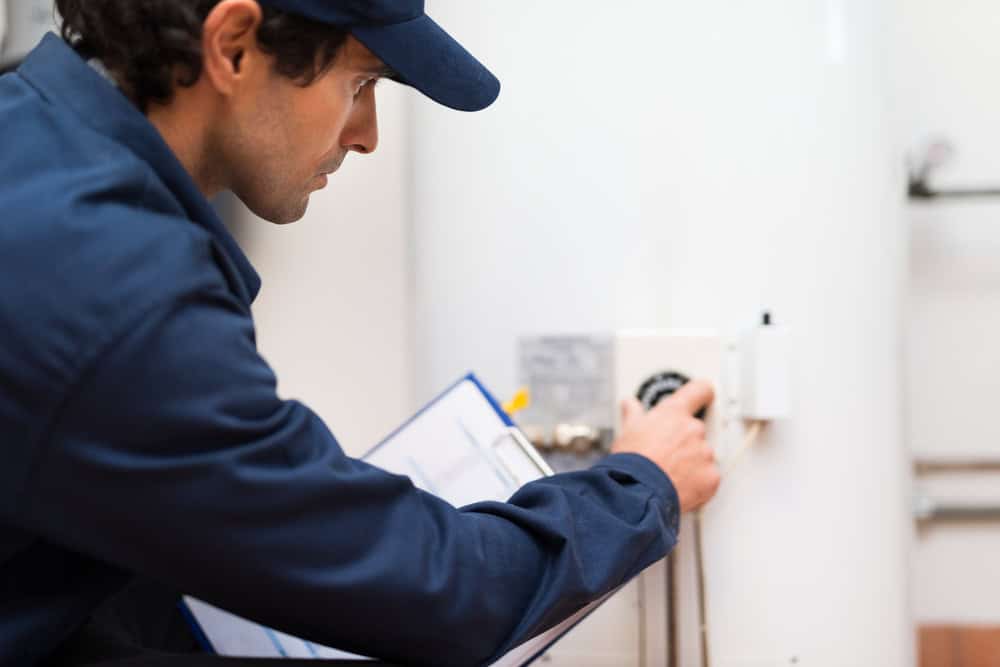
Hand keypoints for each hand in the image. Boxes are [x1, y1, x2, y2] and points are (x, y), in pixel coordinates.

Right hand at [611, 380, 719, 512]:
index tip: (704, 395)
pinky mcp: (712, 477)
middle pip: (697, 431)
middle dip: (685, 442)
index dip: (702, 392)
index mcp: (674, 413)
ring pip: (703, 456)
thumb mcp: (628, 431)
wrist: (638, 492)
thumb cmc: (632, 461)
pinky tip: (679, 486)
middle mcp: (694, 429)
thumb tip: (629, 404)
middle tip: (667, 455)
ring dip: (692, 463)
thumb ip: (633, 414)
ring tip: (669, 474)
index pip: (699, 391)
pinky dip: (698, 483)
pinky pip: (708, 478)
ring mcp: (705, 453)